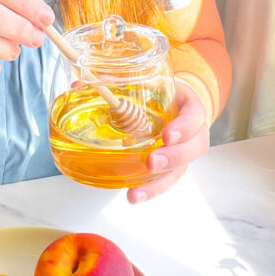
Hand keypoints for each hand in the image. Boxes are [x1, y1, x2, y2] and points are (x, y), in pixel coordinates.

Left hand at [127, 81, 209, 202]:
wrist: (177, 103)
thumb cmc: (162, 91)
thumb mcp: (149, 80)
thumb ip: (119, 80)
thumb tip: (79, 84)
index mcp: (190, 105)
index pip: (195, 115)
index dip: (184, 126)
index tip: (166, 135)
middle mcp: (193, 131)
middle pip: (195, 148)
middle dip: (174, 157)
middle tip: (152, 162)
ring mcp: (185, 151)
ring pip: (181, 170)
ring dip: (159, 183)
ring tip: (136, 193)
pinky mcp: (174, 167)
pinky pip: (166, 180)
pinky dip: (150, 190)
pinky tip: (133, 195)